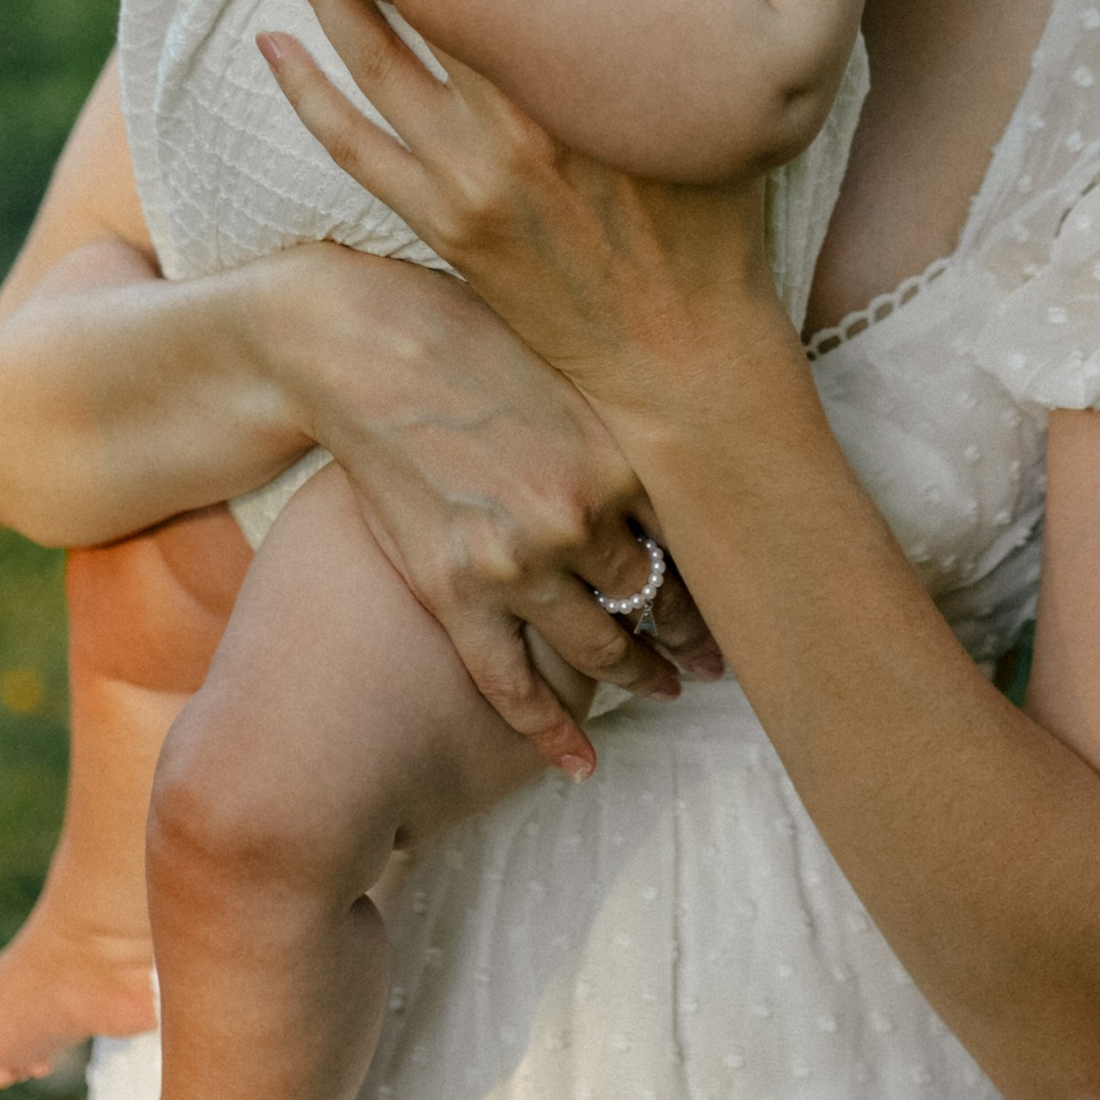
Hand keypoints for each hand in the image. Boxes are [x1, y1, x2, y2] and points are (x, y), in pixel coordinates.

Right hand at [254, 243, 718, 775]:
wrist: (366, 349)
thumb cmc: (469, 338)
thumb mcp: (571, 374)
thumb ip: (620, 433)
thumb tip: (677, 464)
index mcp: (619, 460)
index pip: (690, 546)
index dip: (714, 584)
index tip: (733, 604)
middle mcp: (578, 520)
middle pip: (653, 602)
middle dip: (688, 639)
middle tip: (712, 663)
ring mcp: (517, 565)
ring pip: (598, 650)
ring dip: (639, 678)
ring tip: (666, 692)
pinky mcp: (457, 594)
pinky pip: (512, 686)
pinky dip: (551, 732)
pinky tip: (581, 762)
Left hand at [268, 0, 780, 412]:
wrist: (680, 355)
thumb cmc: (715, 220)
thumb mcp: (707, 101)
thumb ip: (677, 11)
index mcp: (595, 65)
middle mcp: (524, 105)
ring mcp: (473, 167)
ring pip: (379, 49)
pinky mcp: (442, 219)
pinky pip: (354, 144)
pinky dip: (307, 90)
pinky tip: (273, 43)